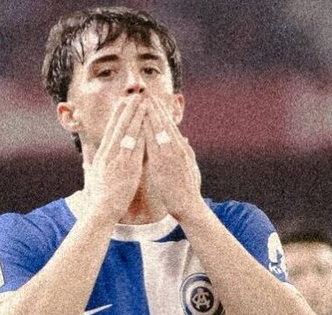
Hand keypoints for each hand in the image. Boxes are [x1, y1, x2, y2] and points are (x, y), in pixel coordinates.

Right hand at [82, 95, 146, 221]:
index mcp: (103, 156)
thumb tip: (89, 164)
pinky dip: (140, 132)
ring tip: (142, 101)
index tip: (122, 103)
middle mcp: (109, 154)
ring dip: (135, 115)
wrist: (101, 211)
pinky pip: (135, 145)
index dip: (117, 115)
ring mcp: (118, 159)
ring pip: (127, 132)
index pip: (111, 131)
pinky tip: (146, 122)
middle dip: (126, 109)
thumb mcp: (96, 178)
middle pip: (118, 127)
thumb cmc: (101, 199)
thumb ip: (95, 168)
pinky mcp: (128, 166)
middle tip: (133, 95)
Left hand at [142, 95, 202, 219]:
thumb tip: (186, 141)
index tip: (154, 100)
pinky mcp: (163, 163)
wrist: (188, 206)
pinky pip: (153, 141)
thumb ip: (186, 153)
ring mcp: (170, 154)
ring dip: (151, 113)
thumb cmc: (187, 190)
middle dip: (155, 107)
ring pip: (159, 128)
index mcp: (181, 149)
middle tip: (146, 92)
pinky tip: (141, 119)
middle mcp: (177, 148)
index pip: (169, 126)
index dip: (161, 112)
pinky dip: (148, 129)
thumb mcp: (190, 167)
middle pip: (164, 123)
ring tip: (142, 99)